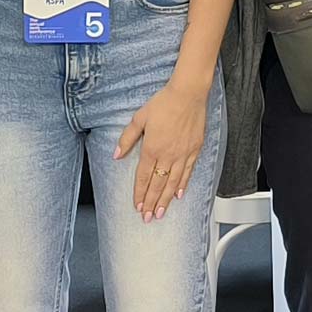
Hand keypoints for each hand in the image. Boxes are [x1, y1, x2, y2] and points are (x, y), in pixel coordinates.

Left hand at [115, 75, 211, 219]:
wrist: (188, 94)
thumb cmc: (164, 103)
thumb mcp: (139, 118)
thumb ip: (127, 138)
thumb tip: (117, 154)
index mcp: (152, 148)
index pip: (143, 177)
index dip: (139, 193)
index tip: (137, 206)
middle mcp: (167, 155)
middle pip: (157, 185)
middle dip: (150, 203)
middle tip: (147, 218)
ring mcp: (182, 154)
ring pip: (172, 183)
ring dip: (165, 200)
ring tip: (160, 213)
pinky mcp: (194, 150)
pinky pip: (187, 173)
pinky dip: (182, 186)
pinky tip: (178, 195)